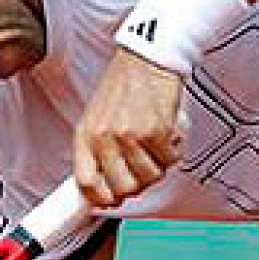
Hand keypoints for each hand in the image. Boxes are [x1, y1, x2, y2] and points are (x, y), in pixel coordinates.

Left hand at [73, 47, 184, 207]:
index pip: (86, 184)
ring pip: (149, 178)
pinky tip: (167, 136)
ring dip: (157, 167)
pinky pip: (169, 161)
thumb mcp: (98, 115)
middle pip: (123, 189)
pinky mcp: (157, 132)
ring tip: (155, 148)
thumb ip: (98, 148)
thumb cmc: (124, 84)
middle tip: (142, 171)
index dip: (100, 200)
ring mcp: (131, 136)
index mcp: (86, 135)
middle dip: (136, 185)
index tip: (109, 202)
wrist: (148, 57)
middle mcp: (106, 138)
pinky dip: (172, 153)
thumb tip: (105, 183)